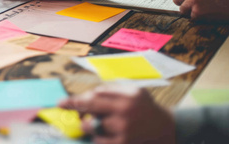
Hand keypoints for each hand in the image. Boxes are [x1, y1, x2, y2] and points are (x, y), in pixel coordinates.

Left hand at [60, 85, 174, 143]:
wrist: (167, 129)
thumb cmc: (144, 108)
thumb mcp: (134, 91)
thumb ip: (112, 90)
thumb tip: (87, 95)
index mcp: (128, 95)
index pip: (97, 93)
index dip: (79, 98)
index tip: (64, 101)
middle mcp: (126, 110)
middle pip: (91, 105)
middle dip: (73, 105)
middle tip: (60, 104)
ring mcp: (124, 129)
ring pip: (92, 125)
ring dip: (88, 124)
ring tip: (92, 123)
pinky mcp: (123, 143)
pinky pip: (98, 140)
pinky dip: (97, 138)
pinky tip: (104, 135)